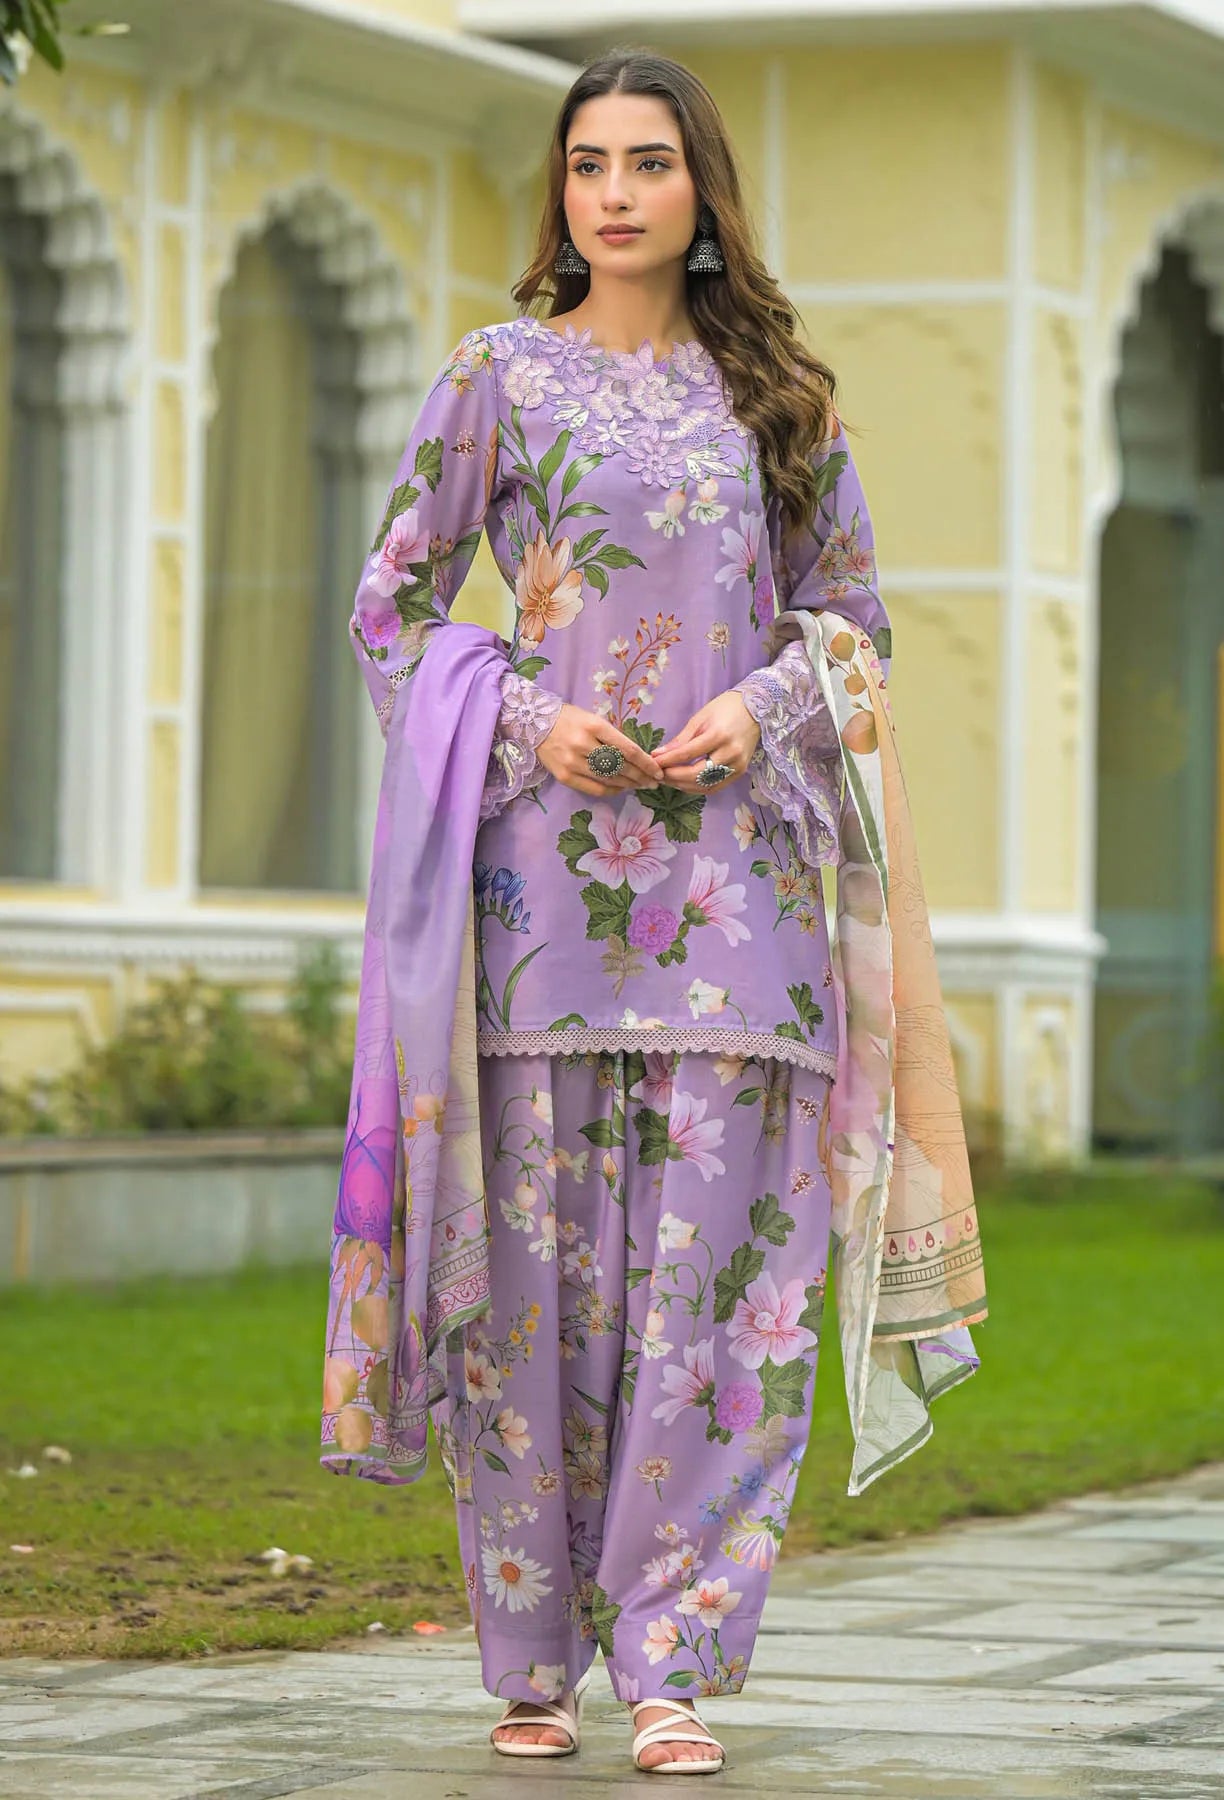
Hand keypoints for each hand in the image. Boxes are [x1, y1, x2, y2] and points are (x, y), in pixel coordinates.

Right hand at [536, 703, 665, 798]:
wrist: (534, 724)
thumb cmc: (570, 719)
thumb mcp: (593, 719)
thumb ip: (613, 737)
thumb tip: (637, 758)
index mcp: (594, 726)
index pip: (628, 749)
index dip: (646, 763)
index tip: (658, 770)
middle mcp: (584, 745)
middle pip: (621, 767)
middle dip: (641, 776)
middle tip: (653, 781)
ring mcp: (573, 763)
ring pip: (609, 779)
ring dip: (629, 784)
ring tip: (640, 785)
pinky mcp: (565, 776)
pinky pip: (594, 788)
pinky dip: (611, 790)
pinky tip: (620, 788)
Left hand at [653, 691, 760, 792]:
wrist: (756, 709)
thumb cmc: (725, 708)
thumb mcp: (700, 718)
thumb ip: (680, 740)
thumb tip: (659, 755)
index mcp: (718, 735)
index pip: (687, 754)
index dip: (667, 761)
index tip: (653, 762)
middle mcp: (730, 753)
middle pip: (696, 774)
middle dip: (674, 777)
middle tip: (659, 774)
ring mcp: (737, 765)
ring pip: (705, 785)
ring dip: (683, 785)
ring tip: (669, 779)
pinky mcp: (740, 772)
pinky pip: (715, 787)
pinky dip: (698, 788)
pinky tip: (685, 783)